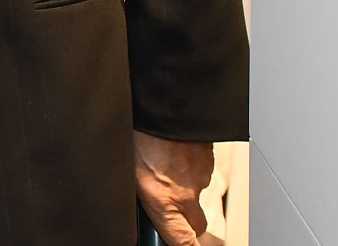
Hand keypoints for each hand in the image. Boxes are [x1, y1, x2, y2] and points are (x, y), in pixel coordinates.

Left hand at [133, 130, 214, 244]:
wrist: (161, 104)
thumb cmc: (139, 133)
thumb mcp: (129, 171)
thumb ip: (142, 194)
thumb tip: (142, 201)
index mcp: (163, 200)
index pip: (183, 241)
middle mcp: (186, 192)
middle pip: (196, 224)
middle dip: (186, 221)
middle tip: (167, 205)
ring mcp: (200, 175)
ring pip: (196, 193)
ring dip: (184, 187)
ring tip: (163, 165)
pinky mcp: (208, 159)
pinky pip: (200, 171)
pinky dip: (189, 166)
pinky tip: (172, 151)